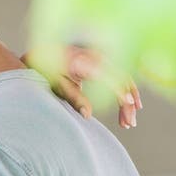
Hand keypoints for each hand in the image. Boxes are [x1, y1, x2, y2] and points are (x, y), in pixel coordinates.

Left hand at [23, 45, 141, 128]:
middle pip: (121, 80)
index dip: (120, 90)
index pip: (109, 76)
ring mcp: (103, 59)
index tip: (128, 103)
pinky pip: (121, 77)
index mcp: (85, 62)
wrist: (46, 52)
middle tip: (128, 124)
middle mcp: (98, 58)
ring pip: (124, 80)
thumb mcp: (59, 85)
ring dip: (129, 101)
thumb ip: (74, 99)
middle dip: (128, 103)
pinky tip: (129, 107)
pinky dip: (126, 92)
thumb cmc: (50, 69)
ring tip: (128, 122)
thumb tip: (87, 115)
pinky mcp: (105, 63)